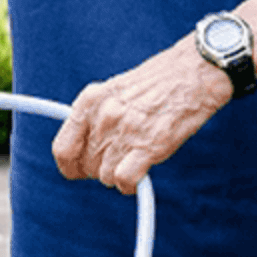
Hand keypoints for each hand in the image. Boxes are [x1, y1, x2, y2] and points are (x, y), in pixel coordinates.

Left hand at [51, 34, 232, 194]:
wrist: (194, 72)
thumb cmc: (158, 82)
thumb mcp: (116, 90)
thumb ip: (97, 117)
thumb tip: (87, 149)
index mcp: (90, 100)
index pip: (63, 148)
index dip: (69, 166)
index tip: (78, 171)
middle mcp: (103, 116)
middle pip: (86, 165)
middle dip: (100, 169)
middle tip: (119, 160)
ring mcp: (124, 131)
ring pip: (105, 176)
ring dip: (119, 174)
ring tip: (136, 158)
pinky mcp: (147, 146)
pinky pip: (124, 180)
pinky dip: (130, 184)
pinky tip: (141, 173)